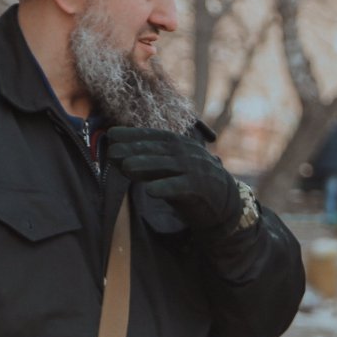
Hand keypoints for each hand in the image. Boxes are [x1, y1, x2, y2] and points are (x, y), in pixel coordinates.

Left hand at [104, 127, 242, 232]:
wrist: (223, 202)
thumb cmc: (189, 183)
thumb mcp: (168, 171)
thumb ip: (148, 165)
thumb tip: (119, 159)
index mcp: (179, 145)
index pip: (154, 136)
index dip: (133, 134)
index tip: (112, 135)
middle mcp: (188, 153)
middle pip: (159, 149)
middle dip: (135, 149)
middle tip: (112, 152)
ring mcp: (196, 169)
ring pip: (168, 165)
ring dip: (146, 165)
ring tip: (126, 167)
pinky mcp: (201, 188)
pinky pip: (182, 186)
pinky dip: (166, 187)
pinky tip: (150, 191)